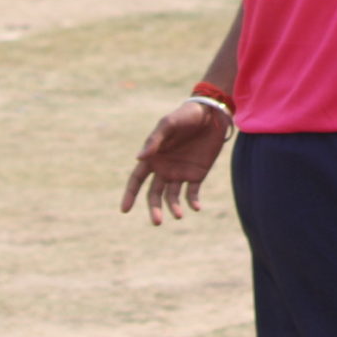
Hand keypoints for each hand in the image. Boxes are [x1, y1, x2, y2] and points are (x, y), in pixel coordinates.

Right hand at [121, 99, 228, 224]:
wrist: (211, 114)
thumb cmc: (185, 116)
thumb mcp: (168, 125)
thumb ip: (154, 141)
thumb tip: (138, 158)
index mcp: (153, 158)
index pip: (137, 180)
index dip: (130, 194)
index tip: (125, 210)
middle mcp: (164, 169)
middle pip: (154, 194)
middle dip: (154, 208)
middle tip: (157, 222)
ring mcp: (180, 173)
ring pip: (172, 196)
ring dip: (174, 207)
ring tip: (178, 215)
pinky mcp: (197, 174)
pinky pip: (192, 192)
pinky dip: (193, 201)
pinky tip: (195, 207)